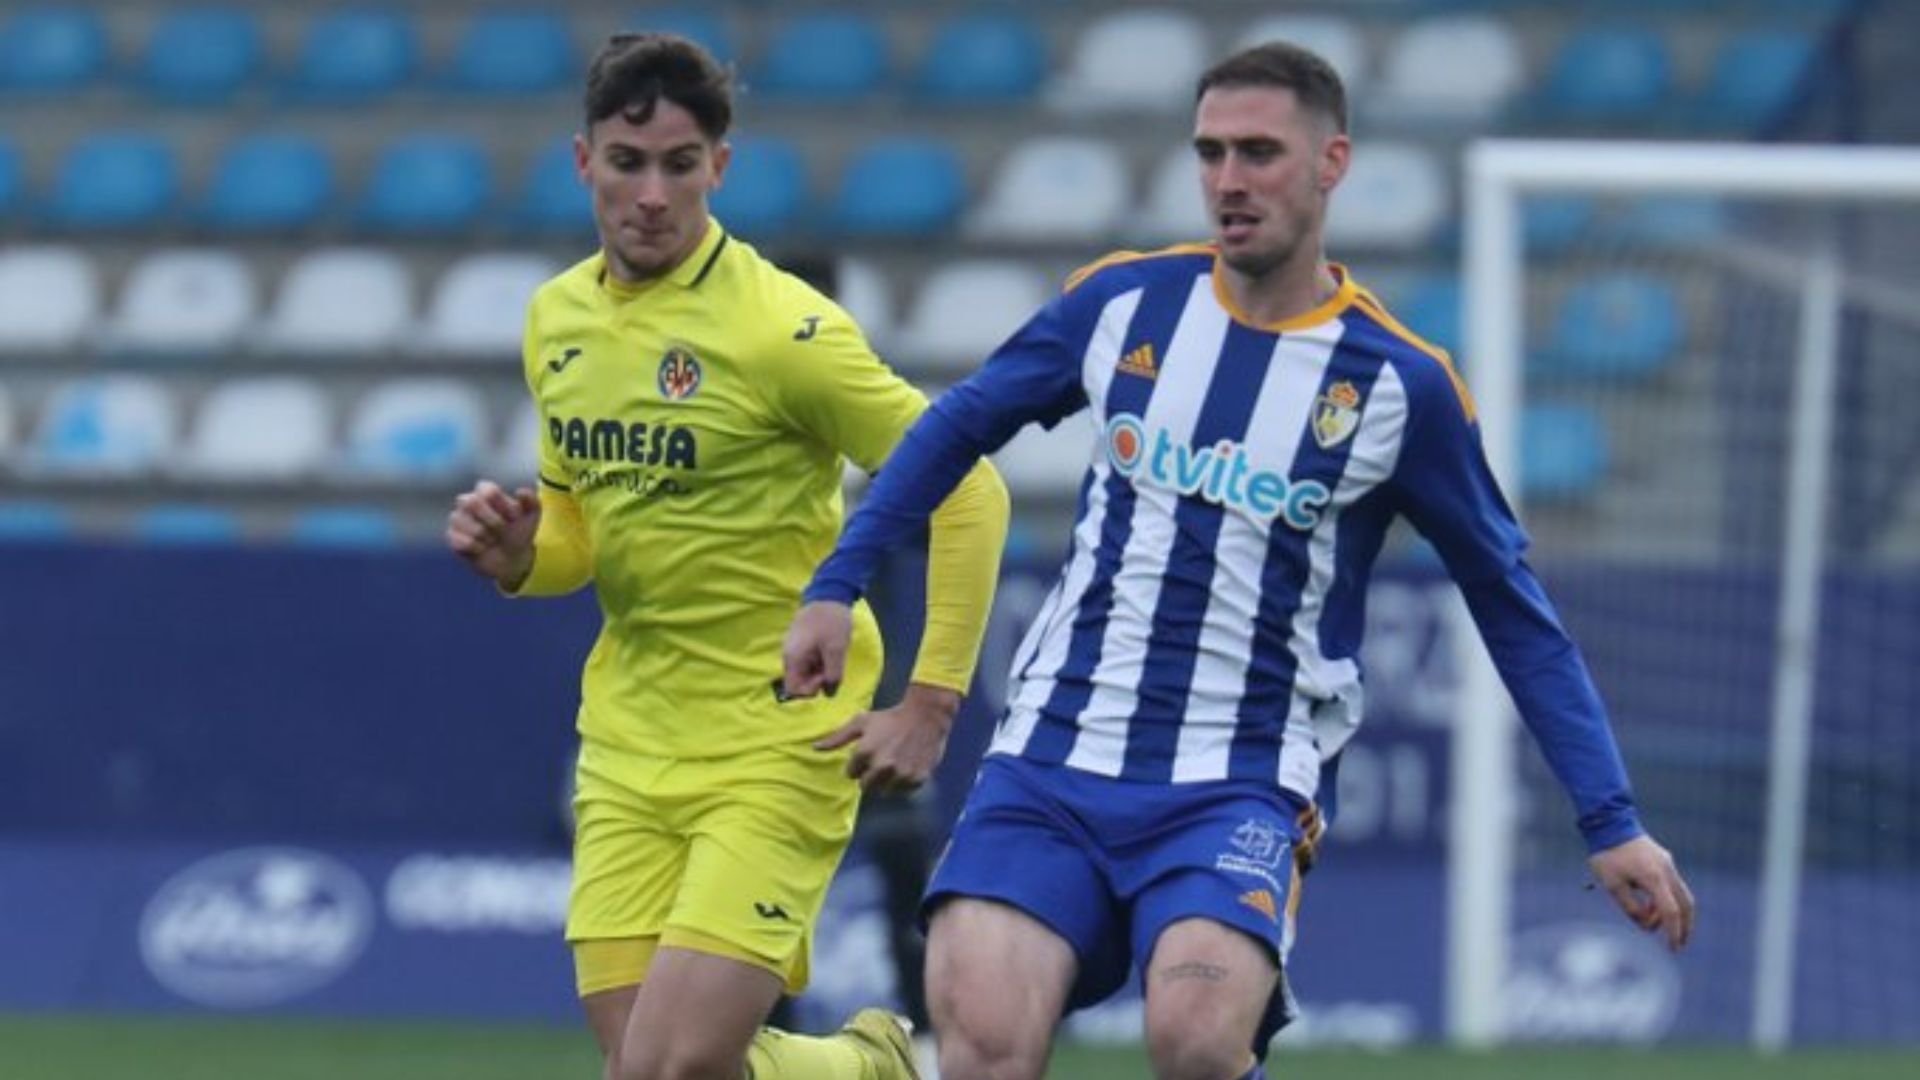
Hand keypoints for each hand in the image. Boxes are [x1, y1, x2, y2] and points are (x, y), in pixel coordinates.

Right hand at [446, 480, 540, 589]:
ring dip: (485, 536)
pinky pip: (460, 540)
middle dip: (493, 520)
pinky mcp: (452, 537)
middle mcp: (468, 501)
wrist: (513, 559)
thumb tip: (520, 492)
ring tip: (492, 540)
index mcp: (487, 492)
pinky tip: (483, 549)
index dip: (504, 506)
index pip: (488, 491)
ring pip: (463, 521)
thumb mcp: (532, 516)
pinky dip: (477, 548)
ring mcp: (457, 518)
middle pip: (471, 502)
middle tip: (502, 530)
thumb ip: (531, 501)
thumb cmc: (520, 532)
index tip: (514, 517)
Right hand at [782, 601, 852, 698]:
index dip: (810, 690)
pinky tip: (829, 652)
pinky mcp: (800, 643)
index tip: (825, 676)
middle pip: (798, 681)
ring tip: (832, 658)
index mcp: (793, 658)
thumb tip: (829, 693)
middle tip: (832, 668)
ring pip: (803, 671)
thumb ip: (832, 674)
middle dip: (816, 680)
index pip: (793, 689)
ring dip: (818, 671)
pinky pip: (806, 661)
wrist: (828, 594)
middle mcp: (789, 655)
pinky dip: (818, 662)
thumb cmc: (831, 622)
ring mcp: (793, 648)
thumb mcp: (836, 650)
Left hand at [814, 683, 959, 794]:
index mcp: (864, 752)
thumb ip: (837, 738)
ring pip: (884, 791)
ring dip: (886, 781)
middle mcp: (881, 766)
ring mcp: (900, 774)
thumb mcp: (861, 722)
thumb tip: (814, 748)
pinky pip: (902, 791)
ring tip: (894, 764)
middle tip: (880, 761)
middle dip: (869, 776)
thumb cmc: (890, 718)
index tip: (868, 755)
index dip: (858, 764)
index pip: (850, 774)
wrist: (925, 716)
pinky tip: (906, 766)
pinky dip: (903, 783)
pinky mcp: (916, 779)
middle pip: (865, 787)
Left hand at [1588, 835, 1695, 950]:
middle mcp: (1667, 871)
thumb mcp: (1612, 886)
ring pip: (1680, 893)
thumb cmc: (1607, 855)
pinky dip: (1665, 898)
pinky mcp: (1663, 859)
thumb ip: (1631, 908)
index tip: (1673, 949)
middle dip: (1685, 926)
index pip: (1670, 912)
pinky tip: (1648, 904)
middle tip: (1679, 944)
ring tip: (1651, 921)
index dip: (1673, 932)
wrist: (1609, 822)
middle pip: (1686, 904)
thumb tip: (1646, 924)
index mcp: (1654, 878)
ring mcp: (1667, 863)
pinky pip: (1670, 883)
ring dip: (1672, 911)